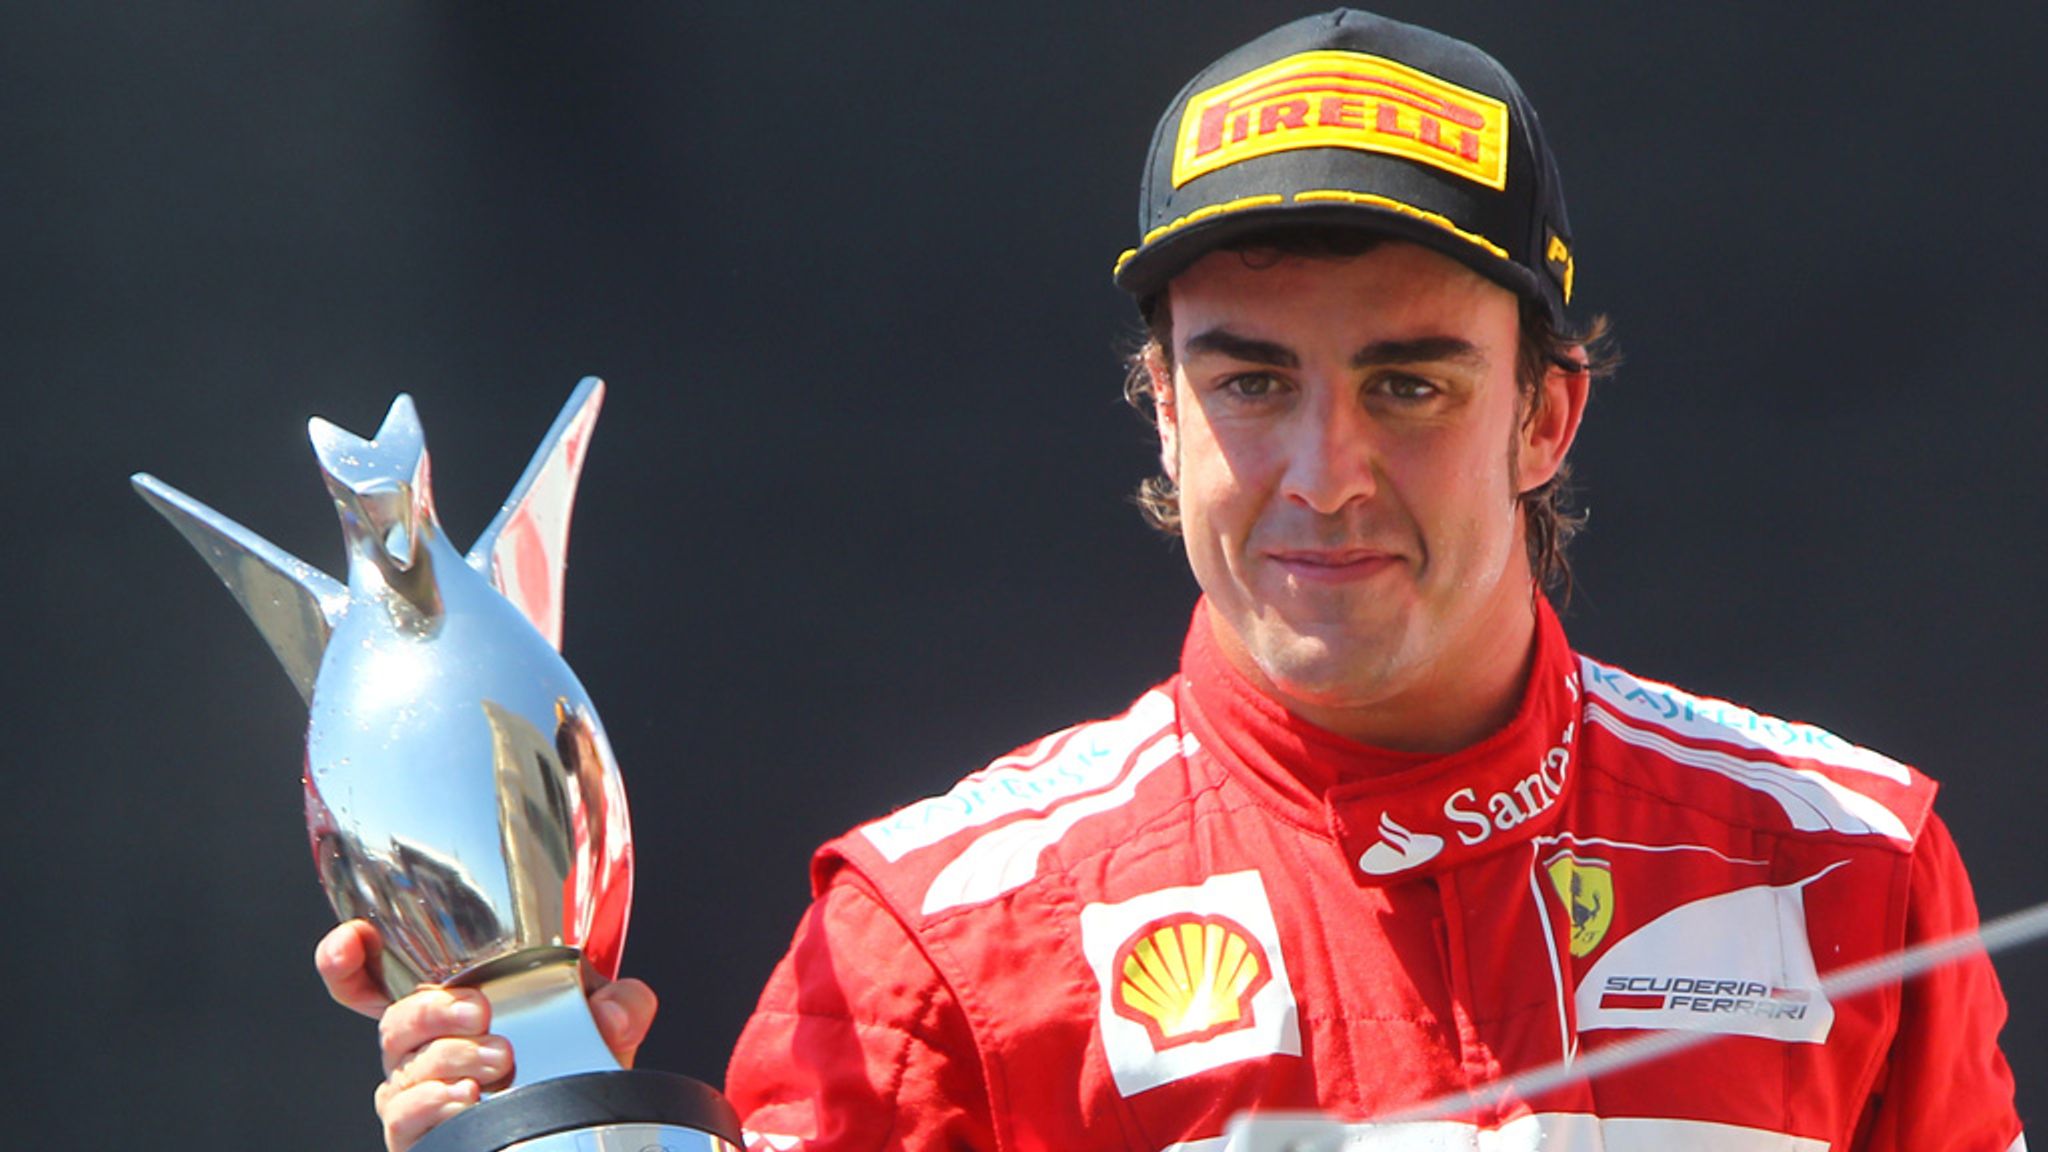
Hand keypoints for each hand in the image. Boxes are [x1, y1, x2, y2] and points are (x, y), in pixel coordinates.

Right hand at [315, 920, 658, 1151]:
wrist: (570, 1137)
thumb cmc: (564, 1074)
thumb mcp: (597, 1032)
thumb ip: (615, 1010)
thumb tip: (618, 1005)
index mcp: (450, 1008)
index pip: (382, 976)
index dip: (351, 957)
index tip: (353, 939)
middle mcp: (421, 1049)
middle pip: (395, 1019)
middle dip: (432, 1010)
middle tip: (481, 1013)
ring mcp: (415, 1094)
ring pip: (403, 1068)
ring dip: (449, 1058)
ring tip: (496, 1061)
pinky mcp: (416, 1135)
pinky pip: (406, 1118)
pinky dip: (434, 1104)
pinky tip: (466, 1101)